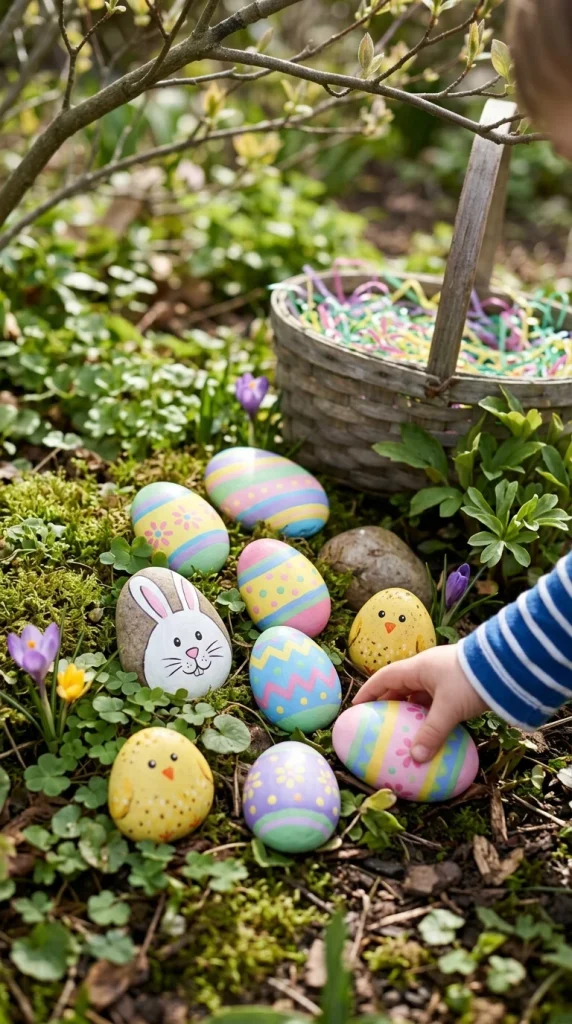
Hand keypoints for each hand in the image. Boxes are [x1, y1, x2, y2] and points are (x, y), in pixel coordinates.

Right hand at [352, 644, 487, 762]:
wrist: (506, 667)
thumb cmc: (470, 680)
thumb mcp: (448, 708)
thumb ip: (431, 732)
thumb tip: (416, 758)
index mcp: (417, 668)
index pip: (384, 678)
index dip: (368, 692)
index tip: (356, 707)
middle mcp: (427, 670)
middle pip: (399, 686)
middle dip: (387, 703)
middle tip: (376, 723)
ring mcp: (443, 678)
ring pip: (418, 695)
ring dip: (409, 711)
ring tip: (399, 730)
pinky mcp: (457, 686)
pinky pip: (434, 701)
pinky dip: (427, 714)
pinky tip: (428, 729)